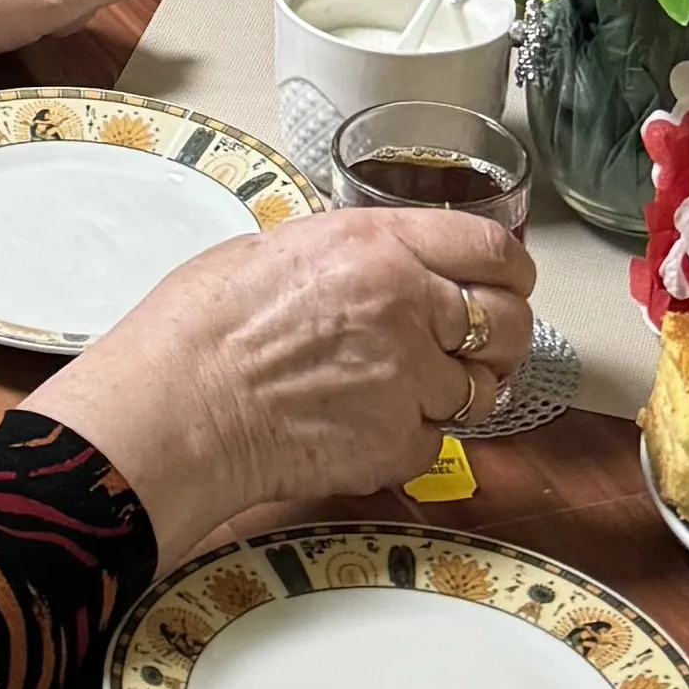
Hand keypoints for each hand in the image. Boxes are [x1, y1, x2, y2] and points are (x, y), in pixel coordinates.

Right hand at [29, 209, 534, 564]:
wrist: (177, 408)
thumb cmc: (201, 325)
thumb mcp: (280, 247)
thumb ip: (355, 254)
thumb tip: (383, 265)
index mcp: (377, 244)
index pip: (492, 248)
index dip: (511, 269)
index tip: (509, 281)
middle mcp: (407, 305)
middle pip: (508, 322)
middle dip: (501, 335)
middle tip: (476, 345)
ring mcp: (408, 380)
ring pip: (481, 390)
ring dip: (459, 391)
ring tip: (412, 390)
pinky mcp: (397, 444)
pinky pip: (436, 443)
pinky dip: (412, 440)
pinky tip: (367, 428)